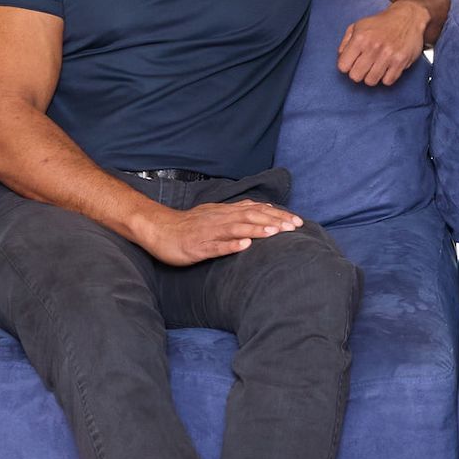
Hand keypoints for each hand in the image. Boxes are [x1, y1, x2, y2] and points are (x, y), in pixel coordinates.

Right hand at [138, 200, 303, 266]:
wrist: (159, 229)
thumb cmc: (189, 225)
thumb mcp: (216, 215)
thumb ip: (238, 213)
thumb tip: (263, 210)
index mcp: (226, 213)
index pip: (257, 211)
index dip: (278, 216)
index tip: (298, 222)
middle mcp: (220, 219)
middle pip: (251, 217)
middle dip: (274, 222)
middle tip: (295, 227)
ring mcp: (209, 233)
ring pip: (236, 229)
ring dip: (256, 231)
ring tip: (275, 234)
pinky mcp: (197, 247)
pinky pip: (215, 246)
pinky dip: (230, 245)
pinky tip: (243, 246)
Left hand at [336, 1, 426, 86]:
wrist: (407, 17)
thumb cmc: (382, 23)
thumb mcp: (358, 25)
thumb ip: (346, 42)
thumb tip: (341, 58)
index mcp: (360, 38)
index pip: (343, 66)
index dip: (347, 66)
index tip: (352, 63)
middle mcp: (373, 47)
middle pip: (355, 76)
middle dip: (358, 72)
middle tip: (364, 66)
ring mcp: (388, 55)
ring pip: (371, 81)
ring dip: (372, 76)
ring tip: (376, 66)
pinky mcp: (401, 61)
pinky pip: (387, 81)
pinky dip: (386, 77)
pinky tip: (387, 67)